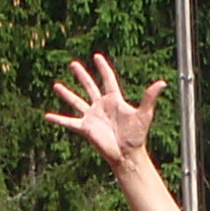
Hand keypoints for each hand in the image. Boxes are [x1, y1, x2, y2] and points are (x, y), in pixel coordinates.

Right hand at [45, 54, 162, 169]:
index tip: (96, 56)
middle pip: (89, 86)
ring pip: (77, 101)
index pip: (108, 79)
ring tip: (56, 85)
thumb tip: (162, 82)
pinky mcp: (85, 128)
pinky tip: (47, 116)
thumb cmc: (137, 136)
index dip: (103, 68)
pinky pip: (69, 122)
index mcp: (114, 100)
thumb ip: (149, 97)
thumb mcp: (144, 114)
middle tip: (73, 64)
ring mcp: (92, 117)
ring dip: (67, 94)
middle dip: (82, 75)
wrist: (127, 154)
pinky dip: (58, 119)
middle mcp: (101, 106)